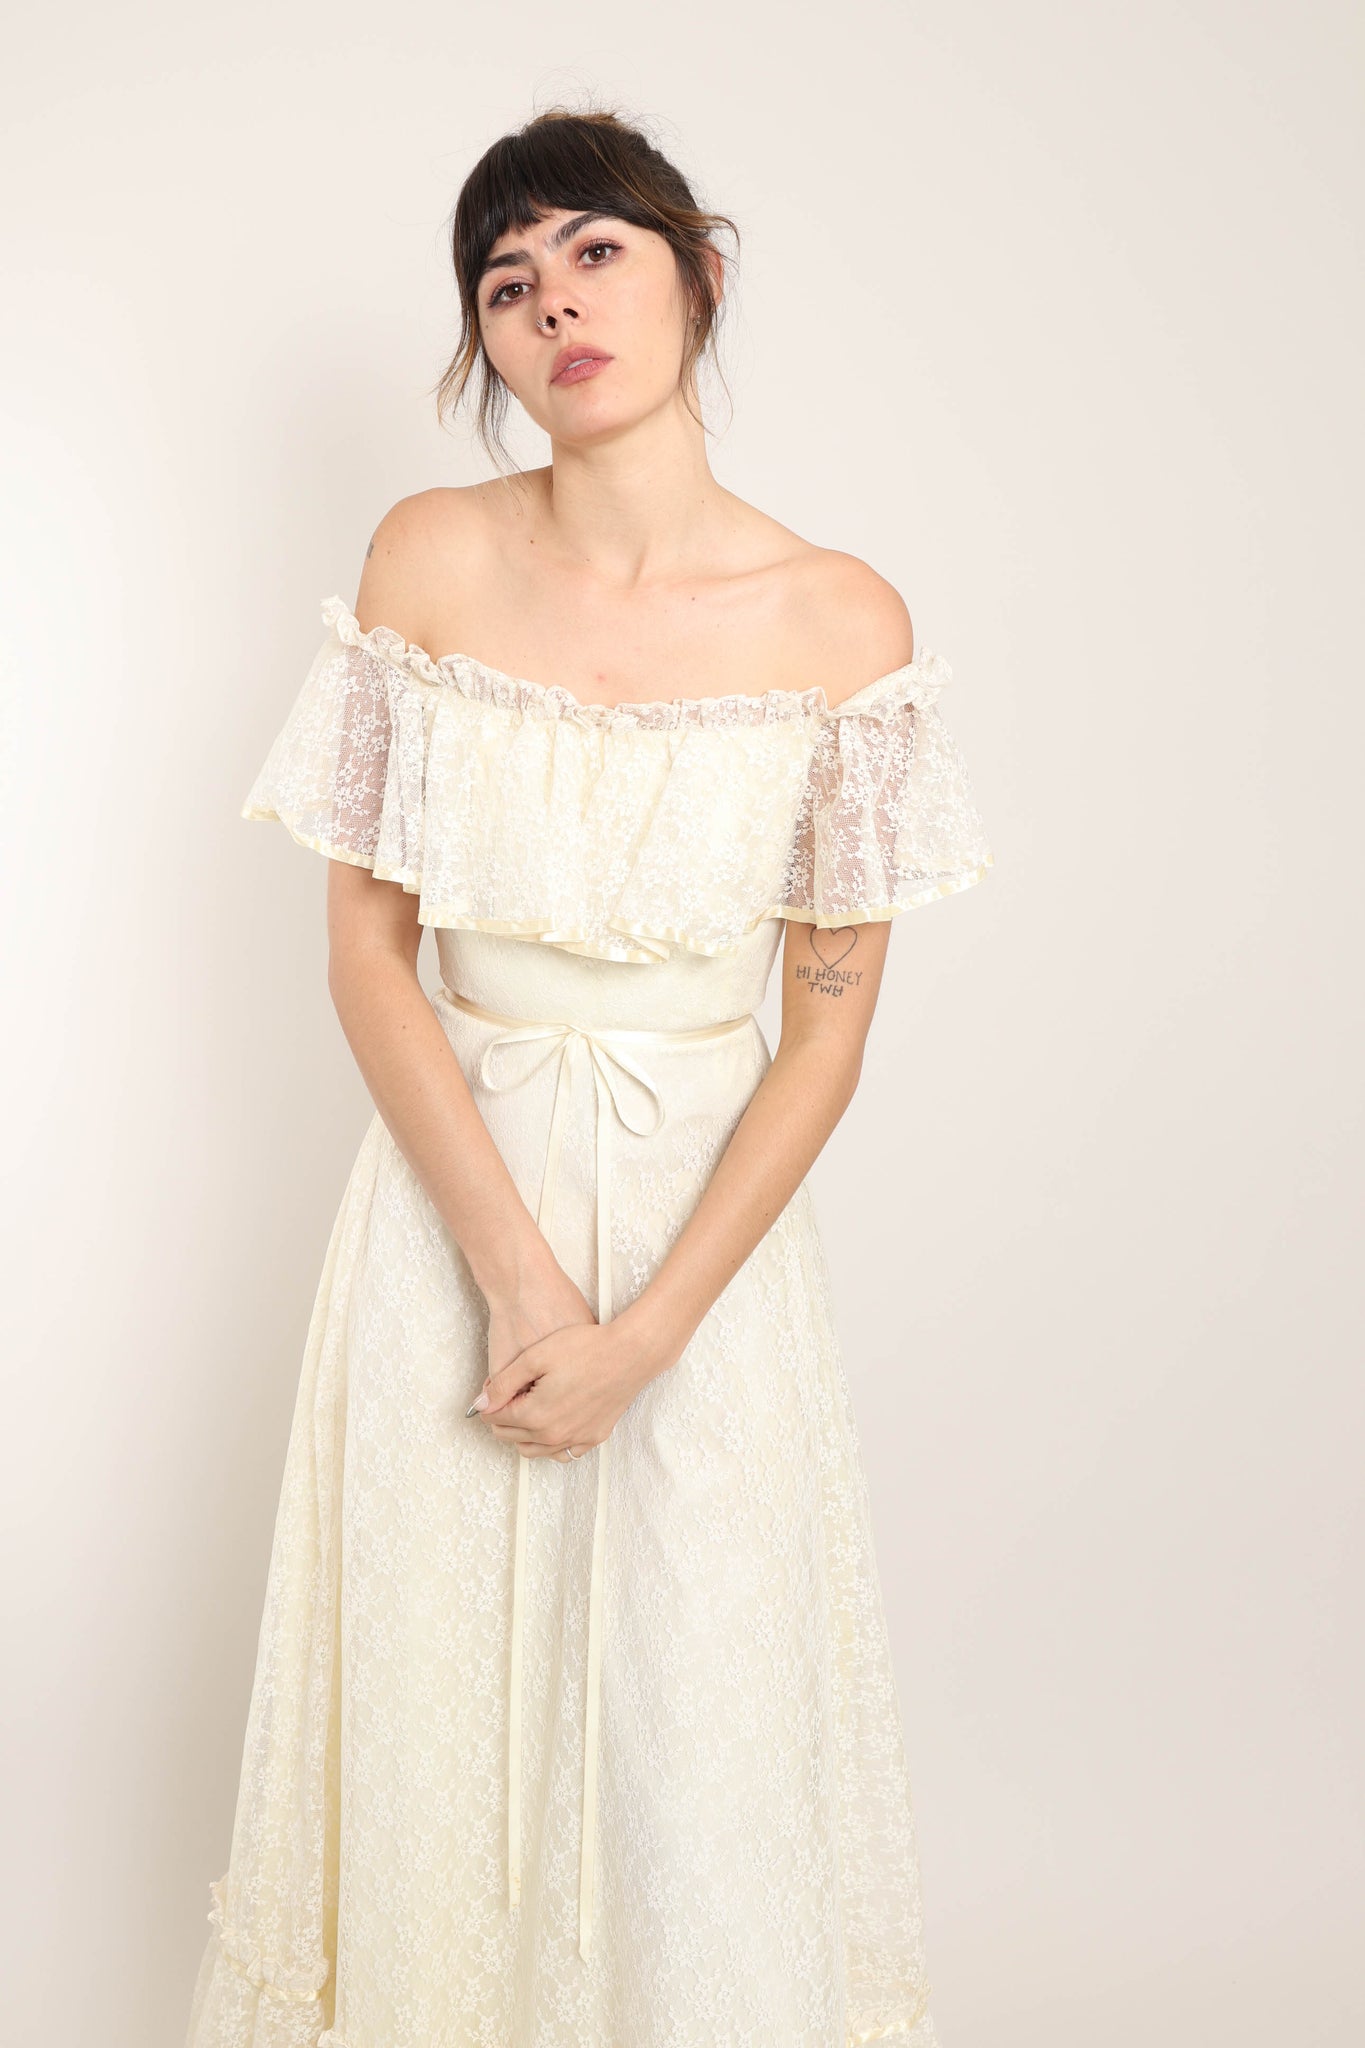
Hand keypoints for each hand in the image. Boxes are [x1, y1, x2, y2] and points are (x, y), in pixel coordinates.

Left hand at [469, 1301, 677, 1458]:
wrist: (630, 1353)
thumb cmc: (585, 1348)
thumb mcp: (536, 1357)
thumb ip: (503, 1383)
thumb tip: (479, 1405)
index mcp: (535, 1416)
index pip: (495, 1418)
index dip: (491, 1400)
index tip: (499, 1384)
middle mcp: (553, 1436)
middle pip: (510, 1436)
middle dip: (503, 1416)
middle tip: (511, 1393)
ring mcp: (576, 1440)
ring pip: (534, 1450)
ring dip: (523, 1433)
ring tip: (528, 1407)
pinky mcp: (594, 1438)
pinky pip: (563, 1453)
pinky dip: (550, 1443)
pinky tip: (553, 1422)